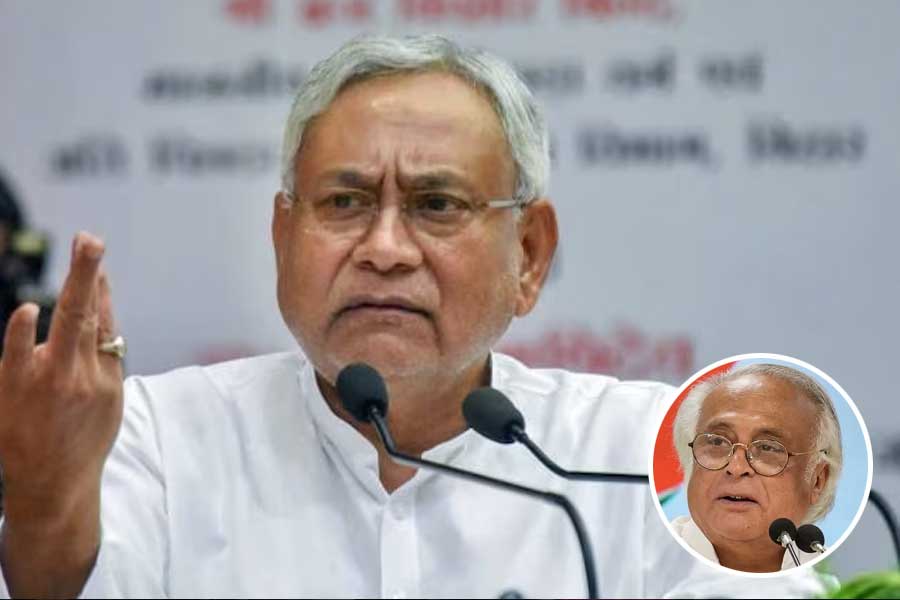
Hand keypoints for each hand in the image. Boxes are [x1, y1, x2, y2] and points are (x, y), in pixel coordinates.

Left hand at [0, 231, 122, 518]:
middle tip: (92, 239)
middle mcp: (82, 375)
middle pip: (88, 315)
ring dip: (75, 285)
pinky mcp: (15, 392)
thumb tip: (100, 310)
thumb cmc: (81, 441)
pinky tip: (25, 311)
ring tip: (83, 251)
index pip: (103, 323)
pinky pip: (17, 356)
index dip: (99, 287)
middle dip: (91, 273)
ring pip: (65, 325)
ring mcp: (49, 382)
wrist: (54, 488)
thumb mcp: (107, 402)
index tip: (96, 256)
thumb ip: (104, 356)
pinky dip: (22, 332)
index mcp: (105, 377)